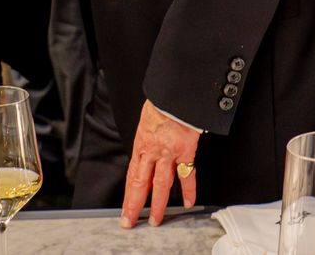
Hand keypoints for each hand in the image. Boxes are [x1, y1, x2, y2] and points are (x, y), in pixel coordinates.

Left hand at [120, 100, 200, 227]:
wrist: (174, 94)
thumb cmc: (161, 104)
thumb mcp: (146, 123)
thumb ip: (147, 141)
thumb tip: (147, 156)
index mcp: (141, 144)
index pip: (132, 175)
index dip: (128, 194)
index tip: (125, 209)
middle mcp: (152, 151)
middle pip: (141, 183)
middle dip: (135, 205)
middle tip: (130, 221)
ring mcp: (168, 152)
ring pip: (161, 184)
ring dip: (159, 204)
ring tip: (157, 220)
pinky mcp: (185, 151)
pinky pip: (187, 174)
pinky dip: (189, 190)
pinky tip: (188, 202)